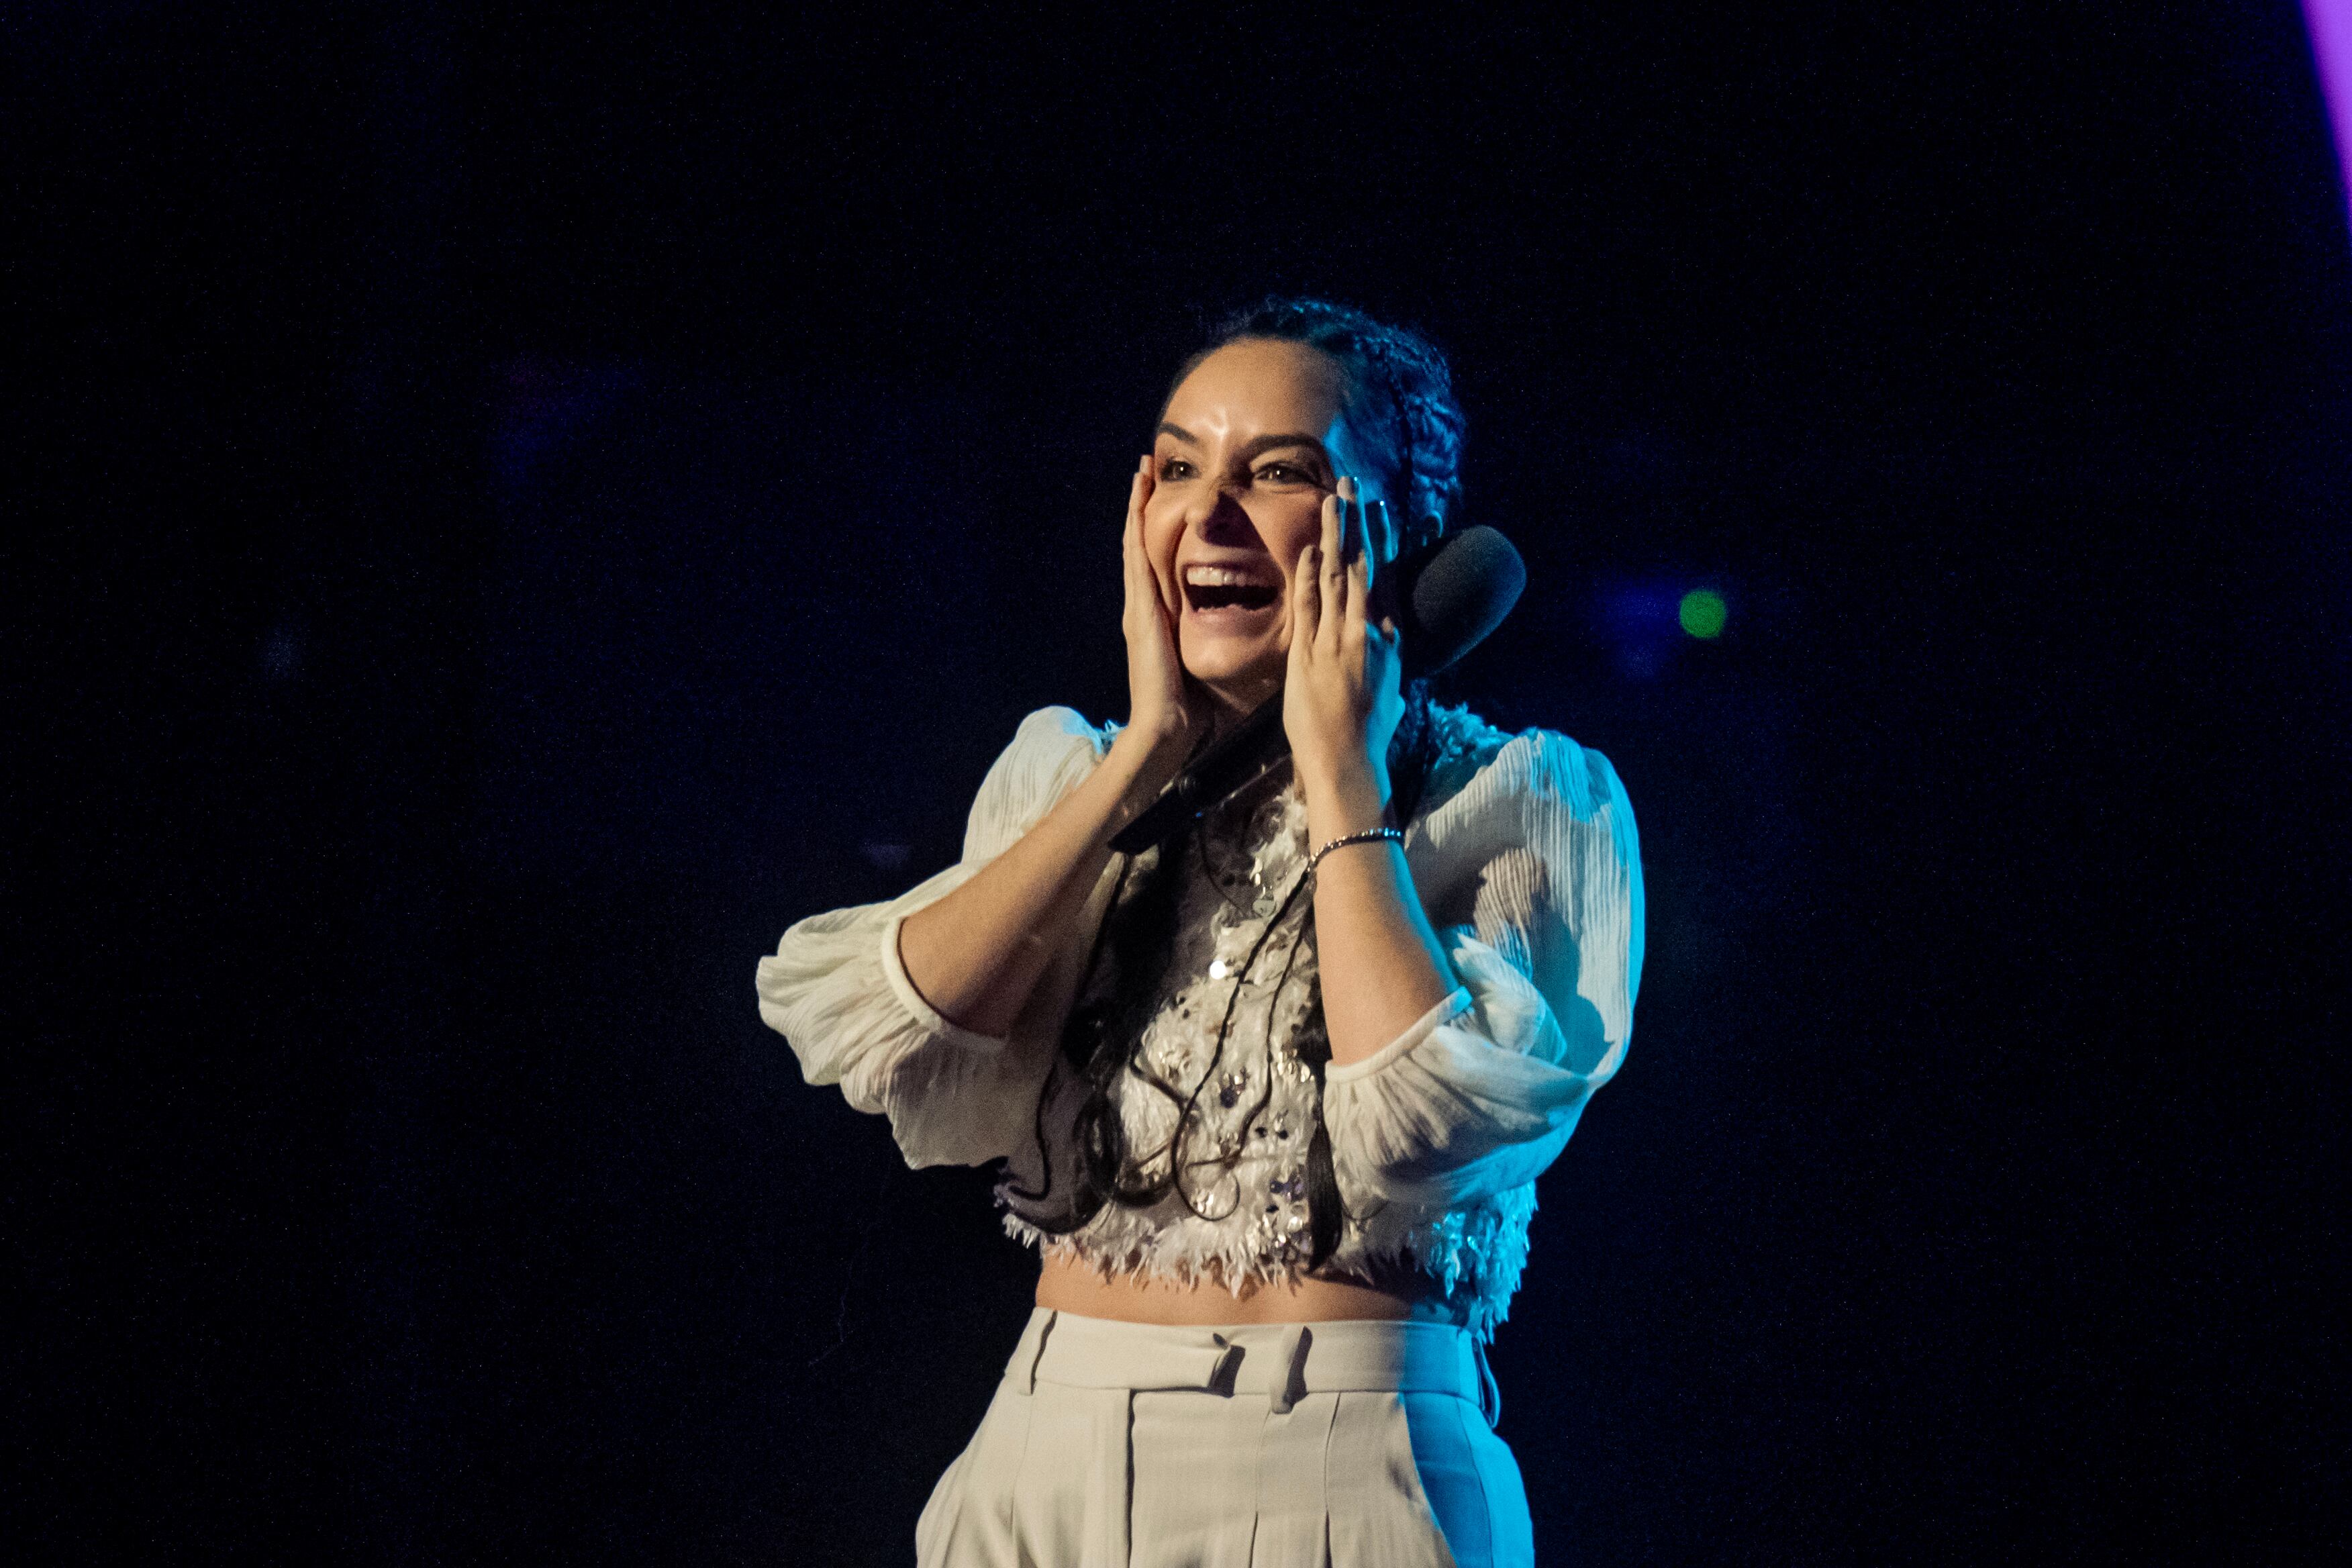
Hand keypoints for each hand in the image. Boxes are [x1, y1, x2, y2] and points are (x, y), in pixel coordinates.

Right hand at [1117, 454, 1210, 782]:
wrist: (1165, 725)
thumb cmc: (1188, 703)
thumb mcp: (1200, 659)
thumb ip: (1209, 640)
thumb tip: (1235, 629)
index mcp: (1159, 615)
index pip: (1158, 561)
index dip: (1158, 529)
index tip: (1165, 498)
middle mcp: (1143, 603)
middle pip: (1140, 543)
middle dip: (1142, 505)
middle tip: (1146, 467)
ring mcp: (1137, 604)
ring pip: (1134, 542)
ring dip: (1136, 505)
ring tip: (1140, 471)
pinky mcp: (1140, 608)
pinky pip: (1136, 558)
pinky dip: (1134, 528)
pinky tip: (1137, 503)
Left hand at [1283, 476, 1404, 835]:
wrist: (1347, 761)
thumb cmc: (1369, 732)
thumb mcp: (1388, 685)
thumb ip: (1384, 651)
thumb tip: (1384, 629)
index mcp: (1386, 638)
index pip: (1381, 576)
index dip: (1379, 539)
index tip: (1377, 507)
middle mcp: (1365, 633)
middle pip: (1360, 566)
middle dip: (1356, 523)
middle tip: (1351, 485)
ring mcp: (1336, 642)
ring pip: (1336, 578)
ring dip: (1333, 536)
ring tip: (1332, 499)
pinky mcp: (1310, 655)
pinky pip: (1310, 607)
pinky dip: (1310, 577)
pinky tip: (1310, 550)